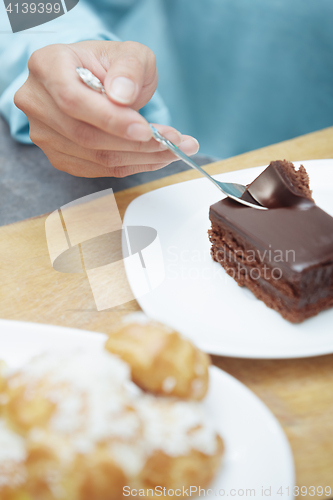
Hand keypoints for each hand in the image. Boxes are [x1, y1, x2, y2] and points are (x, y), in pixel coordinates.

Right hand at [14, 41, 198, 177]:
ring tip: (174, 149)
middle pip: (85, 135)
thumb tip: (122, 95)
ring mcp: (45, 134)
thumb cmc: (111, 66)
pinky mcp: (60, 157)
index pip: (72, 99)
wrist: (98, 82)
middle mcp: (37, 102)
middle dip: (136, 143)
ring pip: (95, 157)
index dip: (110, 119)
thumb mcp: (129, 53)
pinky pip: (99, 169)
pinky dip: (132, 166)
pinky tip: (155, 158)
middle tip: (174, 142)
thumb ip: (129, 68)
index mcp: (47, 66)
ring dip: (141, 158)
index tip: (146, 129)